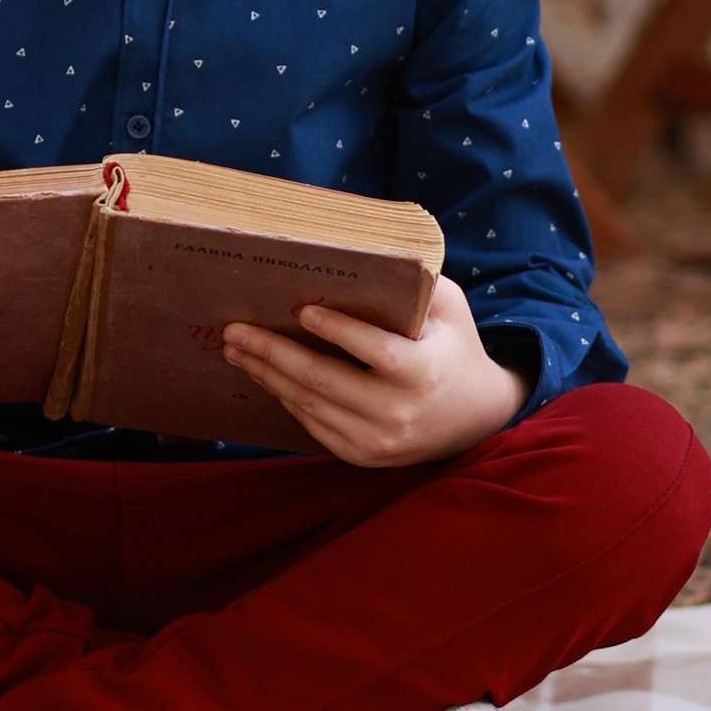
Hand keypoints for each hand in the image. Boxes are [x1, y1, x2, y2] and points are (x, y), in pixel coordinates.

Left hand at [221, 274, 529, 467]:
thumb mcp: (449, 308)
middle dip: (273, 353)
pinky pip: (313, 425)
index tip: (300, 310)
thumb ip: (416, 284)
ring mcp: (379, 441)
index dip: (336, 330)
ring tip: (237, 350)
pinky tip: (265, 375)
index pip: (374, 350)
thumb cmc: (455, 346)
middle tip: (236, 330)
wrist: (475, 416)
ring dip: (267, 376)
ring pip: (311, 405)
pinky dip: (286, 398)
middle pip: (324, 380)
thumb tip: (366, 254)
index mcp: (423, 371)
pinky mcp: (363, 455)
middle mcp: (399, 412)